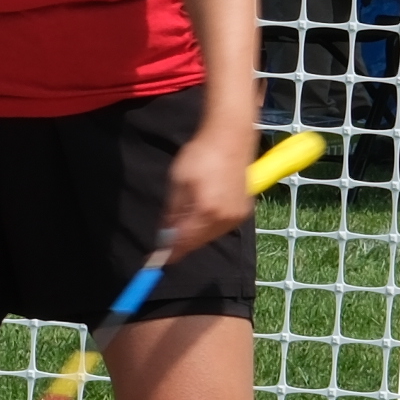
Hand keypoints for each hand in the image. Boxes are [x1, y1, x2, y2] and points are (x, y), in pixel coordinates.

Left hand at [156, 111, 262, 261]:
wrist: (230, 138)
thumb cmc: (199, 155)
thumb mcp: (177, 182)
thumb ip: (172, 212)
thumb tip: (165, 235)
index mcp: (206, 211)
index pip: (184, 242)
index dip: (169, 253)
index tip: (156, 261)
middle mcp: (225, 218)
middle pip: (198, 242)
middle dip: (181, 242)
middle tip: (165, 238)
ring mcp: (237, 216)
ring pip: (209, 236)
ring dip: (194, 233)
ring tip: (184, 217)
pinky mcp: (244, 212)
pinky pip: (220, 227)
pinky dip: (208, 226)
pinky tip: (200, 212)